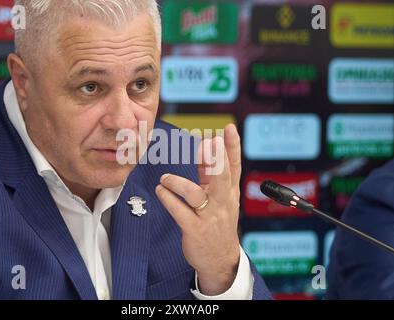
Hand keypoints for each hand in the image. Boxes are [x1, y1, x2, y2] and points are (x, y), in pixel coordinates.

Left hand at [155, 124, 241, 294]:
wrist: (220, 260)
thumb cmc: (218, 223)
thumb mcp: (220, 197)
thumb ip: (210, 173)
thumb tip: (204, 147)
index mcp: (229, 192)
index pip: (233, 166)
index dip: (232, 147)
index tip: (228, 128)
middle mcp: (222, 202)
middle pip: (222, 177)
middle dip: (217, 160)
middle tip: (210, 143)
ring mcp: (210, 216)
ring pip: (196, 194)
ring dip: (178, 182)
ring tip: (165, 179)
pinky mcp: (195, 229)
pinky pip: (180, 211)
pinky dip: (168, 199)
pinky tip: (160, 191)